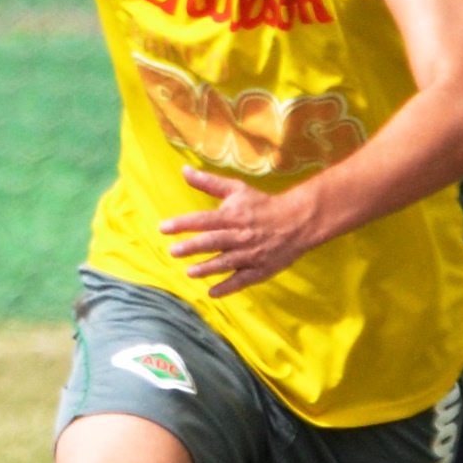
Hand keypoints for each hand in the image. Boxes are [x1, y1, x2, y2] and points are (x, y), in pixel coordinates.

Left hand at [162, 167, 322, 296]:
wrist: (299, 221)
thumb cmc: (262, 204)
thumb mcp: (237, 189)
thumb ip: (208, 183)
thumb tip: (184, 170)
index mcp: (233, 216)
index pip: (204, 220)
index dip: (183, 223)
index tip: (163, 228)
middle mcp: (241, 235)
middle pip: (213, 242)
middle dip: (192, 247)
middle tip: (173, 252)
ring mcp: (251, 254)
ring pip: (227, 262)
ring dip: (208, 268)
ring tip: (190, 272)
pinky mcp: (260, 269)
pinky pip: (243, 280)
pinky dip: (228, 287)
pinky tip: (212, 292)